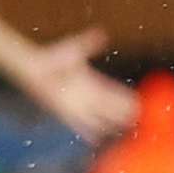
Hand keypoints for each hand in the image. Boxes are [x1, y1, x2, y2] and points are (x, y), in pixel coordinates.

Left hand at [21, 29, 135, 141]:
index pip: (114, 92)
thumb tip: (102, 33)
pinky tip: (97, 140)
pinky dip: (89, 131)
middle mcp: (87, 96)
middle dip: (122, 113)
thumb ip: (89, 43)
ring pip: (98, 117)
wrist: (34, 68)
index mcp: (92, 82)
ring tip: (123, 132)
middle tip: (137, 120)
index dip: (125, 97)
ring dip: (109, 124)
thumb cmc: (54, 57)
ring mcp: (77, 105)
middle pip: (109, 107)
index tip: (138, 102)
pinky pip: (79, 124)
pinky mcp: (64, 112)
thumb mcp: (74, 49)